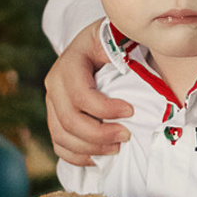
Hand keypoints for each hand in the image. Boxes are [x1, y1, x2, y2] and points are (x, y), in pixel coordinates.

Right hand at [46, 20, 131, 166]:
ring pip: (62, 136)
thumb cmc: (114, 42)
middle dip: (100, 135)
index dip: (105, 109)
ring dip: (91, 148)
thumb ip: (127, 54)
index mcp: (70, 62)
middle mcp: (55, 82)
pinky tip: (98, 158)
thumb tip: (144, 79)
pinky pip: (59, 144)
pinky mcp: (55, 117)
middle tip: (126, 136)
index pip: (80, 95)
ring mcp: (52, 102)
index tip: (131, 111)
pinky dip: (77, 156)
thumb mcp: (120, 39)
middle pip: (69, 120)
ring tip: (116, 147)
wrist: (96, 45)